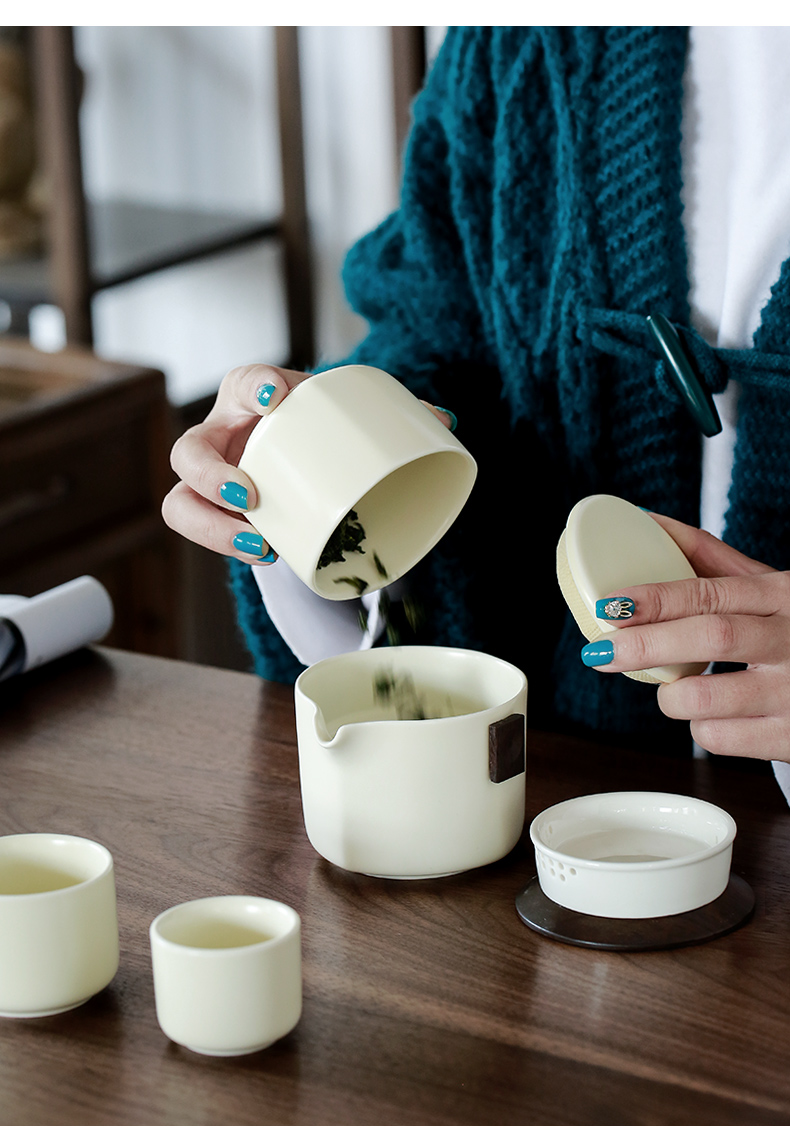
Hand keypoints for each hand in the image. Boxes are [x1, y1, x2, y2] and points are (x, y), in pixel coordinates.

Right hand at [162, 363, 457, 563]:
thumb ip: (392, 417)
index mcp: (252, 397)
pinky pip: (201, 533)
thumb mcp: (345, 418)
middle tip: (250, 495)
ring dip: (212, 526)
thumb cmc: (319, 430)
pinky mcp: (214, 515)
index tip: (274, 398)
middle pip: (190, 449)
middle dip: (210, 473)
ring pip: (180, 502)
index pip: (242, 382)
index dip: (251, 388)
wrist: (298, 458)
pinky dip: (227, 546)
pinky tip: (266, 554)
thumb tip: (445, 422)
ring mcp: (209, 480)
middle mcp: (220, 435)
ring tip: (260, 546)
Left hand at [583, 514, 789, 761]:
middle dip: (647, 646)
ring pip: (708, 699)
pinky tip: (711, 716)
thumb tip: (650, 523)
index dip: (657, 599)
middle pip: (710, 638)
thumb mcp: (769, 589)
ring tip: (671, 690)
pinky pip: (722, 739)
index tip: (611, 606)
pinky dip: (701, 729)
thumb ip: (711, 560)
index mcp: (782, 597)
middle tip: (601, 654)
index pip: (712, 592)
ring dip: (672, 697)